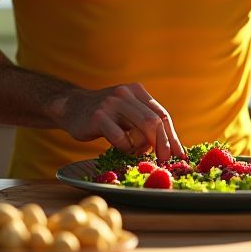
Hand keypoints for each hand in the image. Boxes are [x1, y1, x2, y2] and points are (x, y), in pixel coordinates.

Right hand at [59, 82, 184, 160]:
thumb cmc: (104, 115)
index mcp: (137, 90)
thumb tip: (170, 146)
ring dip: (143, 148)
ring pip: (142, 129)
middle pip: (155, 121)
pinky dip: (125, 148)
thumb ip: (144, 121)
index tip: (179, 154)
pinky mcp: (98, 117)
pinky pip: (121, 139)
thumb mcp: (126, 110)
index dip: (172, 136)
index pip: (162, 114)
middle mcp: (126, 94)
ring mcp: (112, 104)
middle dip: (164, 144)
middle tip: (165, 161)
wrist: (70, 107)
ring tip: (136, 152)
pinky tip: (120, 147)